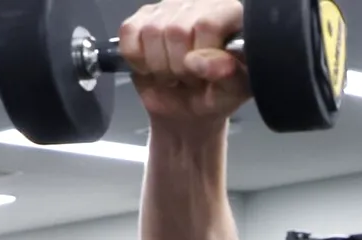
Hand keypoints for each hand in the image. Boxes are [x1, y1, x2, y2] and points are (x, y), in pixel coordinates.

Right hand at [119, 0, 251, 129]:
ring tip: (173, 75)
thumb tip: (199, 62)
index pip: (207, 24)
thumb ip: (227, 75)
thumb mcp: (232, 91)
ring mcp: (168, 8)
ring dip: (159, 66)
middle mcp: (200, 4)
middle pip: (176, 30)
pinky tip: (152, 68)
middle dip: (179, 67)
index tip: (204, 74)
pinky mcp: (141, 18)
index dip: (201, 55)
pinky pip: (129, 33)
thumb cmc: (216, 93)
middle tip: (188, 79)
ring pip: (151, 32)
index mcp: (231, 15)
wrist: (189, 107)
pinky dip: (137, 59)